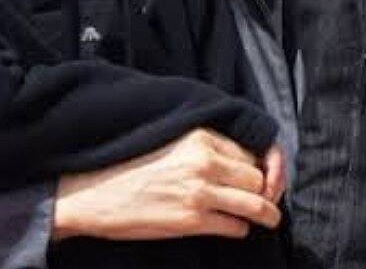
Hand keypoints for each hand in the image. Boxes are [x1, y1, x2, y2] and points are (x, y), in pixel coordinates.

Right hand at [51, 128, 281, 240]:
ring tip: (270, 218)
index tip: (264, 178)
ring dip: (266, 213)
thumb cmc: (131, 167)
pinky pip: (235, 226)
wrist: (95, 193)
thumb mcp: (172, 143)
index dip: (260, 167)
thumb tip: (238, 164)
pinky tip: (234, 228)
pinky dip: (240, 229)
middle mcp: (204, 161)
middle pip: (256, 178)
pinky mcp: (192, 220)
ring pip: (254, 203)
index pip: (249, 152)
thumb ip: (205, 149)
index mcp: (199, 136)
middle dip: (265, 190)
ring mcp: (199, 191)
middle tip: (267, 199)